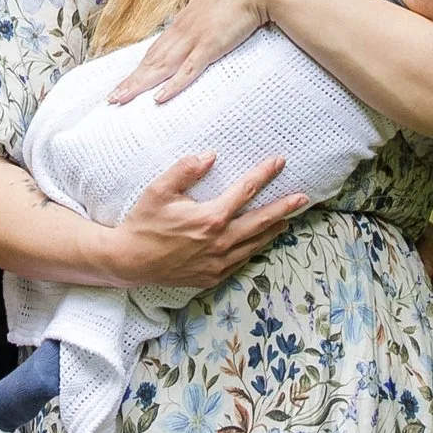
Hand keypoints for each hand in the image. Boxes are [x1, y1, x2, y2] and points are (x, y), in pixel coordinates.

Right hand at [105, 148, 305, 292]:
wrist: (129, 261)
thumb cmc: (143, 223)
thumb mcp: (159, 190)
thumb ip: (185, 170)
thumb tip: (210, 155)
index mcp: (210, 218)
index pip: (246, 191)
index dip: (264, 174)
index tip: (279, 162)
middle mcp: (220, 242)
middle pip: (261, 221)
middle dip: (284, 207)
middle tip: (303, 198)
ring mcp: (218, 262)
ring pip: (255, 244)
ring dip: (273, 230)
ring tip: (288, 220)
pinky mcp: (212, 276)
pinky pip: (241, 261)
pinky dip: (255, 249)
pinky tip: (260, 242)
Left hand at [109, 0, 279, 104]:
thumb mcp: (213, 1)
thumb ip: (202, 10)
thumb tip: (197, 9)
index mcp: (183, 21)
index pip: (155, 49)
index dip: (139, 67)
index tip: (126, 81)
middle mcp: (182, 30)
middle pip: (151, 60)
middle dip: (130, 80)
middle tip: (111, 98)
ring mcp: (194, 39)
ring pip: (161, 66)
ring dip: (140, 84)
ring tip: (121, 99)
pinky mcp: (210, 46)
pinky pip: (188, 70)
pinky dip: (172, 85)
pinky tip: (159, 97)